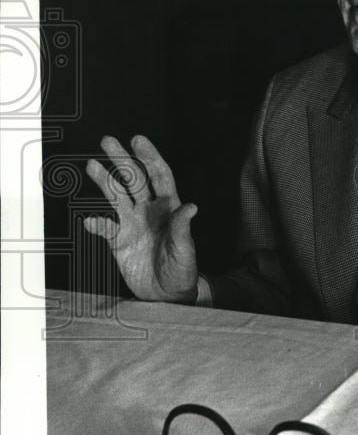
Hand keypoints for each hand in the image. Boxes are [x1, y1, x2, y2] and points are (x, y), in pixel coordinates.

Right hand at [84, 135, 198, 302]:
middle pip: (134, 180)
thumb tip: (191, 206)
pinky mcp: (119, 241)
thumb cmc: (183, 269)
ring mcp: (132, 224)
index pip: (159, 176)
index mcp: (169, 208)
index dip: (150, 157)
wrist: (168, 294)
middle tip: (108, 141)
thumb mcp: (186, 249)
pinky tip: (90, 221)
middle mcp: (149, 211)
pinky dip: (97, 224)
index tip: (138, 140)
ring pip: (116, 197)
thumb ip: (182, 228)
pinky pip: (104, 228)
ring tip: (92, 166)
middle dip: (121, 160)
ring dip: (104, 182)